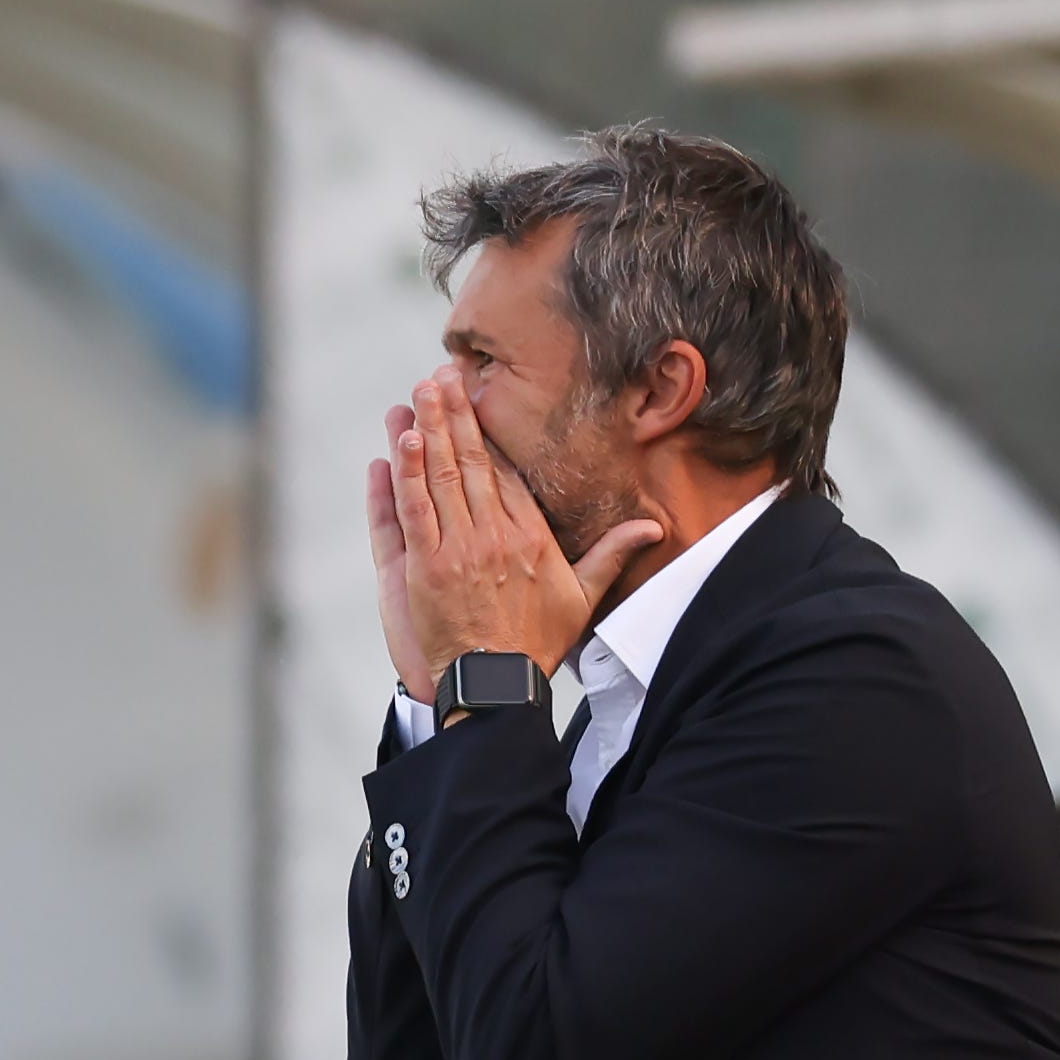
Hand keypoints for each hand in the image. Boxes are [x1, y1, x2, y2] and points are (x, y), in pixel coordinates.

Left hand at [372, 369, 660, 704]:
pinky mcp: (428, 568)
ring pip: (442, 477)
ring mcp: (460, 549)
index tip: (476, 399)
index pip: (506, 471)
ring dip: (430, 430)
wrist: (498, 685)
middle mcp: (497, 534)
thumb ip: (612, 554)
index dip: (488, 432)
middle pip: (474, 461)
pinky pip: (415, 511)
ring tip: (419, 392)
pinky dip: (407, 474)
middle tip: (441, 374)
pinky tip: (403, 441)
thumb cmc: (536, 645)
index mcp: (531, 535)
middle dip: (456, 414)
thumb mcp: (583, 597)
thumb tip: (655, 527)